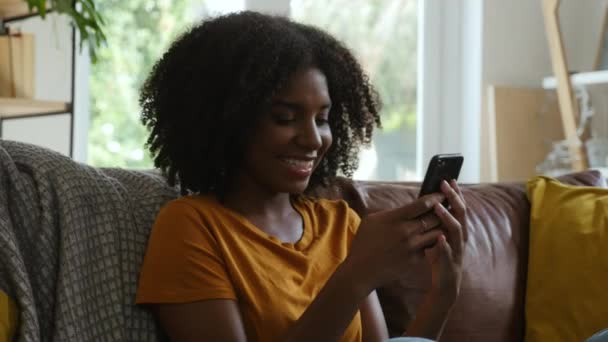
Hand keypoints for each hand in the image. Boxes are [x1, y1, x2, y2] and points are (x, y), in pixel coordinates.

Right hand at [344, 193, 445, 293]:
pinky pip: (430, 248)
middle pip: (434, 217)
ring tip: (447, 221)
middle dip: (444, 211)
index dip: (436, 197)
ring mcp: (411, 247)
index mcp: (394, 218)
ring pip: (436, 233)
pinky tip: (436, 238)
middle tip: (450, 206)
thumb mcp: (372, 220)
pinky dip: (434, 242)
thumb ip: (392, 213)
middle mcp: (405, 232)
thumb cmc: (364, 242)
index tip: (442, 194)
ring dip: (442, 226)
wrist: (361, 270)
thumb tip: (408, 208)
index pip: (423, 204)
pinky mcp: (414, 260)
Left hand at [425, 180, 466, 305]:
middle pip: (461, 214)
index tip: (449, 178)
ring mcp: (457, 250)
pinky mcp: (450, 263)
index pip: (459, 207)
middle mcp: (461, 238)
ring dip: (447, 218)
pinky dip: (444, 245)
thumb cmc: (440, 257)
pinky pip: (449, 253)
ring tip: (437, 206)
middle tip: (444, 184)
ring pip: (456, 231)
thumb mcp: (438, 236)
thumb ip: (436, 222)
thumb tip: (428, 203)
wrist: (446, 285)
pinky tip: (439, 238)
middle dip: (453, 198)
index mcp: (458, 230)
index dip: (456, 193)